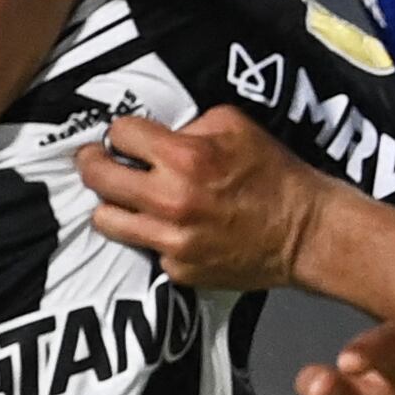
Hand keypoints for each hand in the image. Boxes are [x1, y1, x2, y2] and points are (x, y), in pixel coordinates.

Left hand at [77, 108, 322, 292]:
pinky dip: (149, 235)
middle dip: (91, 163)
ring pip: (106, 220)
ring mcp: (171, 241)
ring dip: (111, 204)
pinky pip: (143, 247)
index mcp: (184, 159)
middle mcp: (170, 202)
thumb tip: (155, 135)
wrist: (303, 233)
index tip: (126, 136)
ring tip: (123, 197)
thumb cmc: (274, 176)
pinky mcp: (178, 269)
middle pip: (97, 178)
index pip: (120, 134)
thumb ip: (188, 124)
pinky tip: (169, 226)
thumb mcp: (235, 126)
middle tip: (93, 159)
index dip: (122, 131)